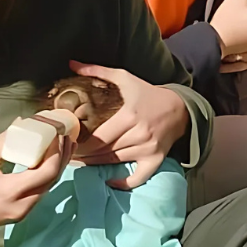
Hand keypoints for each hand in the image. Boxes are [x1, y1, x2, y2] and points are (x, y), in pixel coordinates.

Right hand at [0, 133, 69, 243]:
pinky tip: (45, 164)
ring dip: (55, 167)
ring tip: (61, 148)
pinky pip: (39, 193)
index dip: (57, 151)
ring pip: (48, 187)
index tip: (58, 134)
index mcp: (12, 191)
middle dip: (62, 158)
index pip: (47, 171)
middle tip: (66, 138)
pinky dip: (45, 177)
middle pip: (52, 180)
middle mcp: (22, 205)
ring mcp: (23, 212)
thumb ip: (3, 143)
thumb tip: (19, 124)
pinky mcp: (20, 214)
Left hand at [66, 61, 187, 188]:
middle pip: (104, 151)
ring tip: (80, 162)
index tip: (67, 142)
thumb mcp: (124, 78)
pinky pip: (138, 177)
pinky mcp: (156, 159)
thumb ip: (97, 71)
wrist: (179, 107)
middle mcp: (139, 134)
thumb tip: (71, 63)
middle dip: (84, 155)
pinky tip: (109, 181)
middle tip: (68, 154)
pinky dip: (124, 182)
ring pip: (115, 162)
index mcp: (129, 115)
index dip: (81, 144)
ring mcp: (148, 149)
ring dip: (96, 165)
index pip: (99, 137)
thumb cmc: (147, 93)